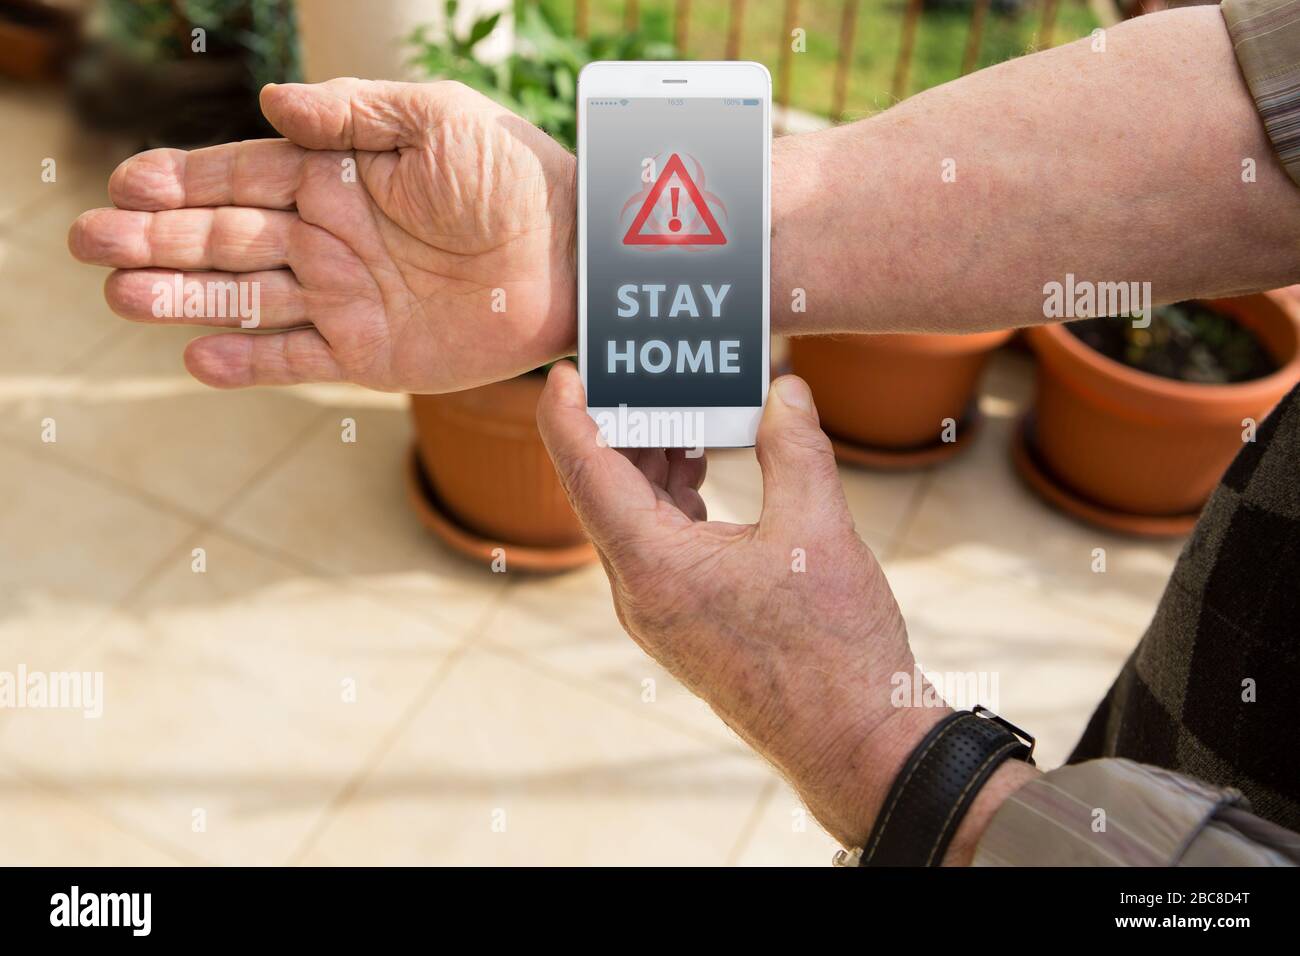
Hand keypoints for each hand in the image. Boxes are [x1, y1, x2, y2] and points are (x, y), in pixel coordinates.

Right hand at [68, 78, 576, 391]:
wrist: (574, 256)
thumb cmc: (514, 175)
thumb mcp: (435, 120)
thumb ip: (352, 114)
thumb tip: (271, 105)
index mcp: (335, 176)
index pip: (240, 176)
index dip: (182, 182)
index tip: (126, 187)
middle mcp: (328, 237)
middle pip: (224, 239)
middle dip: (158, 241)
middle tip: (90, 243)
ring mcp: (344, 298)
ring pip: (246, 298)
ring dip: (183, 298)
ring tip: (122, 294)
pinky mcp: (369, 354)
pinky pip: (296, 359)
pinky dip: (247, 360)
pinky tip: (196, 355)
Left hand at [536, 364, 1036, 860]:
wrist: (856, 744)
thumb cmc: (834, 648)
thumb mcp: (818, 529)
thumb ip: (794, 448)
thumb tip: (783, 390)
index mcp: (652, 566)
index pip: (584, 470)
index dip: (567, 413)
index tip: (564, 369)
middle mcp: (639, 593)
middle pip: (602, 490)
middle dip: (620, 425)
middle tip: (646, 370)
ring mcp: (658, 614)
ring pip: (630, 519)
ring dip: (650, 463)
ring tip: (685, 412)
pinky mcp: (683, 624)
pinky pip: (655, 547)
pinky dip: (669, 501)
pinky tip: (703, 473)